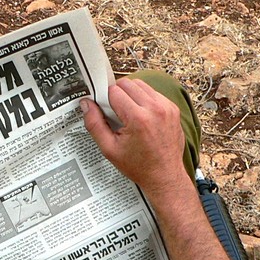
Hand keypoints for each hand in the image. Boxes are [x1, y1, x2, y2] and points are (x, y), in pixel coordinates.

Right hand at [81, 78, 189, 197]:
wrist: (164, 176)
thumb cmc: (138, 166)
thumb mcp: (109, 149)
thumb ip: (94, 124)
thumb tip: (86, 104)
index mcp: (138, 118)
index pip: (114, 91)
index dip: (105, 100)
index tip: (105, 112)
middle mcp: (154, 108)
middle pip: (127, 83)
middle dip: (117, 94)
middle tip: (115, 113)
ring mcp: (166, 107)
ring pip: (141, 84)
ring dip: (131, 94)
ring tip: (128, 114)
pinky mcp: (173, 108)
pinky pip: (153, 92)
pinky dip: (144, 99)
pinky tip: (141, 116)